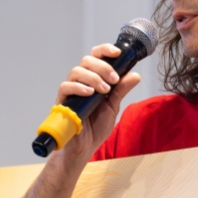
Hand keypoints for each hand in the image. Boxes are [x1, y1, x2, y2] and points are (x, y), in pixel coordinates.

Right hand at [56, 43, 143, 159]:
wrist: (84, 147)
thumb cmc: (96, 127)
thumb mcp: (113, 107)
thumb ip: (121, 90)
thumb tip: (135, 75)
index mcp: (94, 79)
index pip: (96, 56)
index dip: (105, 50)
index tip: (118, 52)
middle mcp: (81, 81)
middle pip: (86, 60)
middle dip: (102, 66)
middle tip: (114, 79)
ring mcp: (70, 91)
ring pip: (76, 71)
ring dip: (93, 77)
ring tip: (104, 90)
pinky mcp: (62, 101)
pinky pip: (66, 87)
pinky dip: (79, 87)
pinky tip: (90, 93)